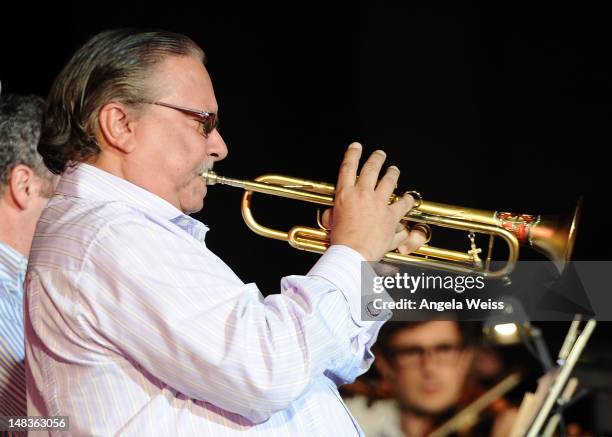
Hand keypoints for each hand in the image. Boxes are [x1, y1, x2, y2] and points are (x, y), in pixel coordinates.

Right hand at [325, 142, 427, 261]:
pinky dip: (406, 200)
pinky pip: (402, 204)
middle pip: (370, 169)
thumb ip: (333, 216)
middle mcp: (362, 195)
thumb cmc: (341, 244)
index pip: (347, 169)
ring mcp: (378, 204)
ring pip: (388, 181)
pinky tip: (408, 197)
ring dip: (392, 173)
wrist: (353, 255)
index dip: (352, 154)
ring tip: (394, 169)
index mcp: (344, 196)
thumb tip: (331, 215)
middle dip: (376, 158)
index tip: (356, 146)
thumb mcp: (332, 225)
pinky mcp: (391, 216)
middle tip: (380, 153)